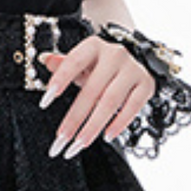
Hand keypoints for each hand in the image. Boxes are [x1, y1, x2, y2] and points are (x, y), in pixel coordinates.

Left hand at [38, 40, 155, 158]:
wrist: (136, 59)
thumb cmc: (102, 64)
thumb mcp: (82, 61)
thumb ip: (63, 64)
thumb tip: (44, 59)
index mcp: (94, 46)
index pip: (74, 62)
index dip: (59, 81)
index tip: (44, 102)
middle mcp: (115, 55)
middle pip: (91, 91)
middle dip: (74, 118)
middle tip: (60, 139)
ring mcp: (132, 70)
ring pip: (110, 102)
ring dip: (93, 126)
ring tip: (79, 144)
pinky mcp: (146, 85)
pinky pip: (133, 107)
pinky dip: (119, 123)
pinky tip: (107, 136)